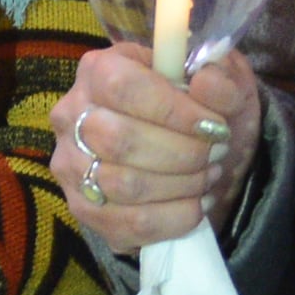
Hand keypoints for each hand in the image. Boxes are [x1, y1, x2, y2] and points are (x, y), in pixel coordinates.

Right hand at [57, 44, 265, 252]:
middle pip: (118, 139)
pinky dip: (172, 219)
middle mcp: (71, 115)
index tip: (214, 127)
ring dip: (180, 186)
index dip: (172, 110)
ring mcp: (71, 165)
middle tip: (216, 154)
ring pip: (122, 184)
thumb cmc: (202, 110)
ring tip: (208, 177)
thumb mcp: (223, 83)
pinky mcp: (83, 209)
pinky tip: (195, 206)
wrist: (194, 153)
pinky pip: (127, 224)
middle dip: (181, 153)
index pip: (122, 87)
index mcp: (98, 70)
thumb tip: (207, 83)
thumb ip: (221, 79)